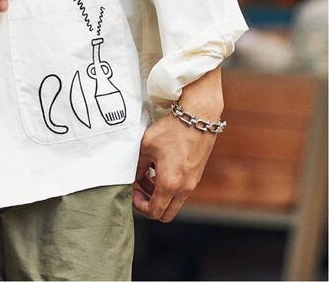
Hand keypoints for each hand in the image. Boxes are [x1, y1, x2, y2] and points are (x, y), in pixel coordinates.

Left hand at [134, 68, 223, 221]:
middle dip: (150, 205)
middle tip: (140, 188)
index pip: (154, 211)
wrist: (198, 117)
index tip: (133, 192)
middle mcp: (184, 188)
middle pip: (166, 213)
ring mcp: (193, 182)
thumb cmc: (171, 130)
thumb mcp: (146, 146)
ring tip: (148, 173)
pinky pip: (181, 190)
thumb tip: (134, 177)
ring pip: (174, 202)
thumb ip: (138, 166)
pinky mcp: (196, 175)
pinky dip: (170, 186)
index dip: (140, 206)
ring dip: (160, 194)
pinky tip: (161, 166)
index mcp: (170, 184)